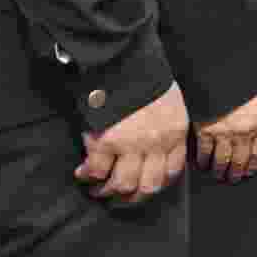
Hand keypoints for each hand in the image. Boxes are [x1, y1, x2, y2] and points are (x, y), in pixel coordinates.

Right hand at [74, 85, 190, 203]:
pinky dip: (87, 176)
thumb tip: (154, 146)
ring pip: (122, 185)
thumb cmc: (142, 74)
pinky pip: (96, 171)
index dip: (158, 184)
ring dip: (107, 192)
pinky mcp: (105, 142)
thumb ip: (164, 124)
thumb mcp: (167, 99)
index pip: (172, 171)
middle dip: (133, 197)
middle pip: (148, 186)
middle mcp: (157, 143)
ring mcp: (131, 145)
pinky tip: (81, 174)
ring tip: (97, 190)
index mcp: (175, 131)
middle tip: (120, 198)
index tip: (145, 186)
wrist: (121, 57)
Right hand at [195, 87, 256, 182]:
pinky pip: (204, 150)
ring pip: (222, 159)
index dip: (253, 165)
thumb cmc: (248, 81)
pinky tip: (203, 163)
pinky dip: (203, 159)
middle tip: (232, 178)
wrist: (225, 68)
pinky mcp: (205, 128)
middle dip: (236, 172)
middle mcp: (244, 132)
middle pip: (240, 160)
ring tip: (218, 175)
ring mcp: (224, 132)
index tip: (248, 172)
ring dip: (220, 170)